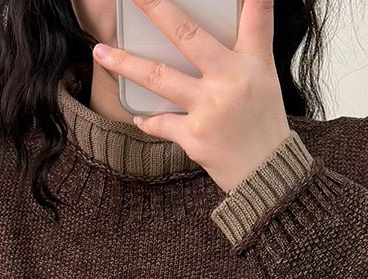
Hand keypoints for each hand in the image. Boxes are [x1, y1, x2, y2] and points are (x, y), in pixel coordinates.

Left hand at [92, 0, 291, 192]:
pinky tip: (140, 117)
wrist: (266, 173)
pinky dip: (148, 119)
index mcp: (250, 61)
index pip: (255, 14)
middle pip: (186, 35)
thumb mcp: (265, 74)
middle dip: (156, 9)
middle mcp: (230, 80)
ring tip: (101, 52)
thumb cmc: (263, 121)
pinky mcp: (194, 136)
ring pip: (158, 77)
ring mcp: (209, 109)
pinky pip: (160, 122)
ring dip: (125, 64)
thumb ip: (253, 38)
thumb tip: (239, 7)